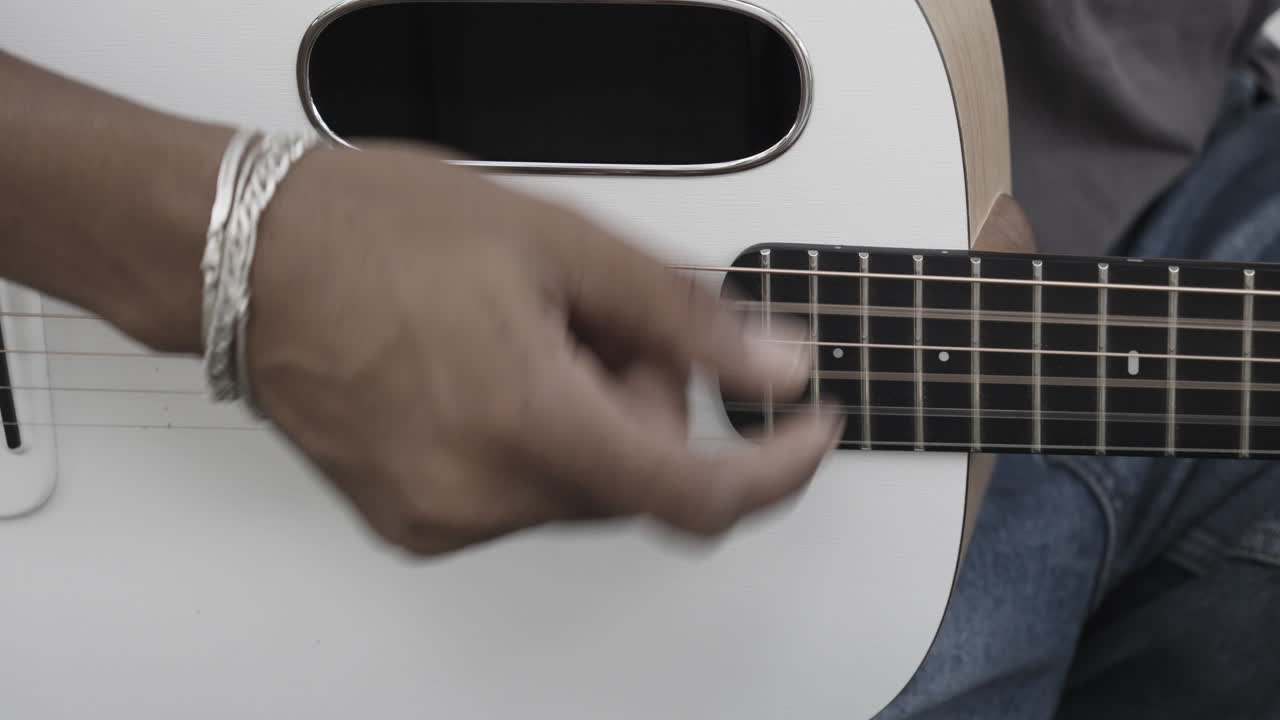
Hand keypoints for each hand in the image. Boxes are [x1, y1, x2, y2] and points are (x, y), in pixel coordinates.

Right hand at [244, 141, 844, 556]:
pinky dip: (534, 442)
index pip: (695, 495)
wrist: (247, 256)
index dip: (773, 471)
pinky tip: (485, 373)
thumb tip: (771, 367)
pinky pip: (519, 496)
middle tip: (590, 317)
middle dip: (643, 399)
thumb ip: (684, 319)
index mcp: (527, 420)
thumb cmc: (372, 232)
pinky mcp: (412, 522)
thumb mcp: (561, 244)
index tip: (805, 438)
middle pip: (636, 477)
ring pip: (580, 487)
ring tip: (517, 333)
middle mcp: (481, 492)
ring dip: (585, 418)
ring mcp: (441, 516)